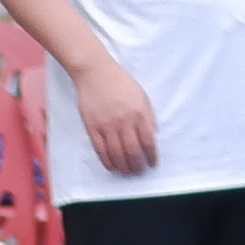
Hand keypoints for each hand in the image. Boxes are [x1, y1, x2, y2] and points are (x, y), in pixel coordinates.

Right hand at [63, 43, 160, 178]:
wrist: (96, 73)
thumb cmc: (120, 83)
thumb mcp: (141, 96)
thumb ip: (147, 116)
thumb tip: (150, 136)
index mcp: (138, 113)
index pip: (147, 142)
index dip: (151, 156)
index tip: (152, 163)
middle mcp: (124, 121)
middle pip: (132, 152)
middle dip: (137, 165)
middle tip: (139, 171)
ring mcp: (107, 126)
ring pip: (116, 154)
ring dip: (123, 167)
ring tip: (127, 171)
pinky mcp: (93, 127)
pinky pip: (101, 150)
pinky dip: (107, 161)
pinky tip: (112, 166)